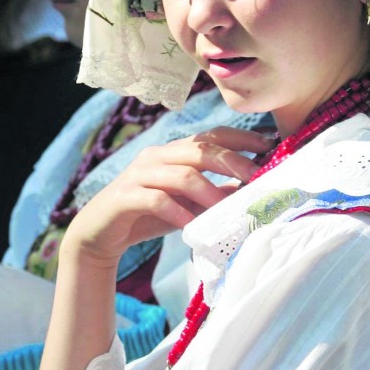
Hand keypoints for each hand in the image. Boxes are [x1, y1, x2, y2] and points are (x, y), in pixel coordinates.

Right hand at [63, 127, 273, 265]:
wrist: (101, 233)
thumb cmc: (148, 215)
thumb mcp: (187, 203)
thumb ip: (214, 193)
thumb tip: (249, 190)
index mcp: (174, 152)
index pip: (211, 136)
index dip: (241, 138)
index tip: (269, 145)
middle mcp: (157, 156)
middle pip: (200, 149)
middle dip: (232, 162)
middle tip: (256, 177)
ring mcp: (140, 174)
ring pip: (182, 174)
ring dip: (209, 192)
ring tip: (227, 210)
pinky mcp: (126, 196)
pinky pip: (157, 200)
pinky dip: (178, 213)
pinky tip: (192, 227)